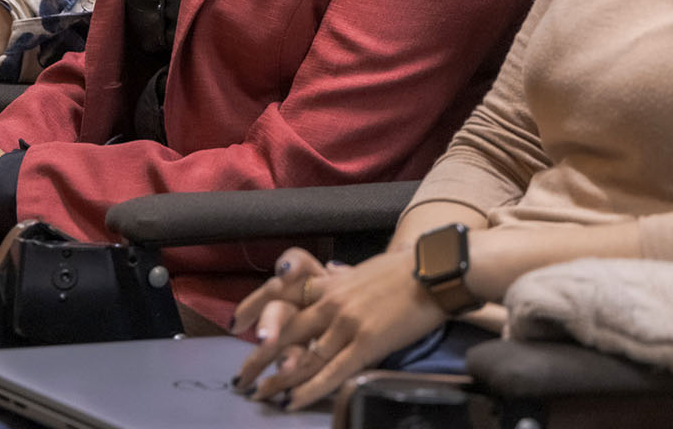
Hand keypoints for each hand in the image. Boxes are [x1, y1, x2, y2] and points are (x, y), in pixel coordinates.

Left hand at [233, 248, 443, 409]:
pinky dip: (309, 389)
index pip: (282, 293)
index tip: (237, 325)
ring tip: (259, 395)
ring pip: (303, 356)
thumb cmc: (404, 271)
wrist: (435, 271)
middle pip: (284, 330)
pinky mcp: (366, 343)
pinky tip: (292, 401)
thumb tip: (331, 278)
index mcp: (330, 283)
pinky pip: (331, 372)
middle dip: (259, 356)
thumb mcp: (364, 272)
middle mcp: (330, 302)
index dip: (257, 309)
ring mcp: (346, 323)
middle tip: (240, 376)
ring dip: (278, 379)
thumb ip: (342, 281)